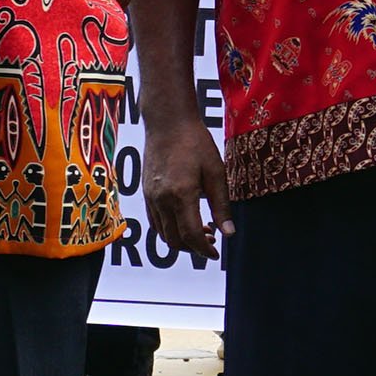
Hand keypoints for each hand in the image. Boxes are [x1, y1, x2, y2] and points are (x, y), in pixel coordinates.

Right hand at [148, 111, 230, 264]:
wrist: (167, 122)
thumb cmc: (195, 143)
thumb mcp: (216, 172)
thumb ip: (222, 205)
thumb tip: (229, 233)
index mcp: (181, 195)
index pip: (191, 235)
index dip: (205, 249)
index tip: (216, 253)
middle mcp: (161, 200)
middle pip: (174, 240)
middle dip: (193, 248)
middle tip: (212, 240)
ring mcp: (150, 197)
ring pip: (162, 233)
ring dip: (181, 240)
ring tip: (202, 230)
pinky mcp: (145, 193)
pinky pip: (155, 221)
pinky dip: (169, 229)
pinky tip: (184, 220)